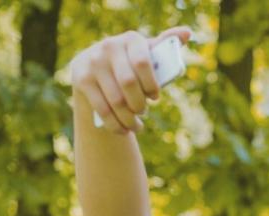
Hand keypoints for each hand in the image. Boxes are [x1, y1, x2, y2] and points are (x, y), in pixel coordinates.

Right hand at [69, 28, 191, 134]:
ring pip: (116, 101)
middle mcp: (109, 47)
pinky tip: (123, 129)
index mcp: (131, 40)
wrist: (95, 68)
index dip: (151, 85)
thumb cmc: (131, 64)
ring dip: (129, 119)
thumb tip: (188, 33)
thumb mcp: (147, 54)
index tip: (155, 96)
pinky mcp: (81, 79)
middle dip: (139, 104)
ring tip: (135, 125)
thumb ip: (165, 45)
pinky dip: (116, 125)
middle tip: (143, 111)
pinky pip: (102, 110)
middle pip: (129, 84)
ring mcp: (93, 62)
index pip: (142, 63)